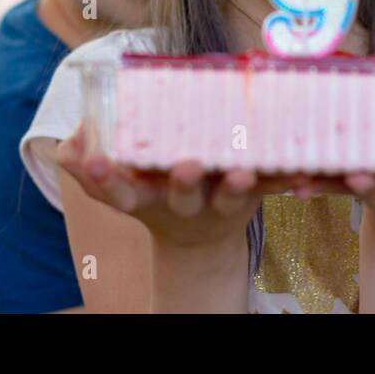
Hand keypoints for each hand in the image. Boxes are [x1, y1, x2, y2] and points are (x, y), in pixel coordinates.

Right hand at [56, 121, 317, 247]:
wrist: (199, 238)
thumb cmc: (151, 188)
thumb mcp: (116, 180)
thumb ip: (85, 160)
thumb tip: (76, 135)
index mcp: (142, 197)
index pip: (114, 191)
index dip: (101, 177)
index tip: (95, 158)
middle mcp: (179, 204)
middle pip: (180, 197)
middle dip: (183, 181)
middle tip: (187, 166)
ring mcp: (218, 205)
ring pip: (228, 199)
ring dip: (235, 186)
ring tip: (242, 173)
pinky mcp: (252, 198)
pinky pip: (271, 189)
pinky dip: (284, 180)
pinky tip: (298, 170)